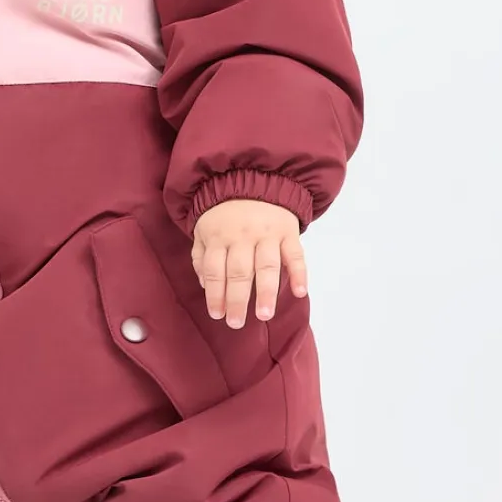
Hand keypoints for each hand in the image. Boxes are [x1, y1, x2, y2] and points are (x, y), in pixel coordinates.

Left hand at [191, 199, 305, 327]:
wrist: (254, 178)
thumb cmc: (225, 213)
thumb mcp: (204, 229)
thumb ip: (201, 257)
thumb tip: (206, 286)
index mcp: (219, 237)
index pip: (214, 270)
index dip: (215, 294)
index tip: (217, 315)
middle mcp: (242, 236)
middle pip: (239, 272)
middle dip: (237, 300)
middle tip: (236, 323)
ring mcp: (267, 234)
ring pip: (267, 266)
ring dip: (266, 292)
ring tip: (264, 315)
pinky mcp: (288, 231)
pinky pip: (295, 254)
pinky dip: (299, 273)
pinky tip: (299, 292)